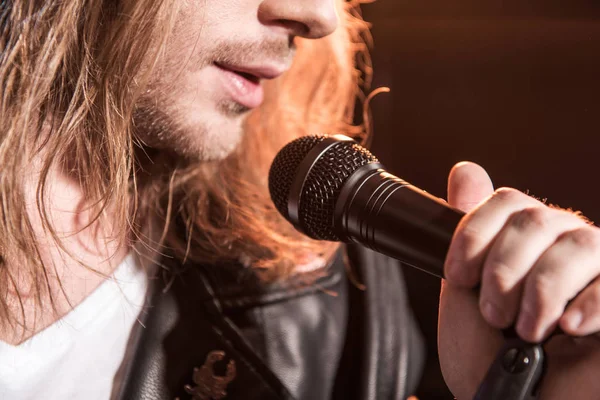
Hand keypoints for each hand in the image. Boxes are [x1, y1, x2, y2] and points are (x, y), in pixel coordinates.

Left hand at [438, 162, 599, 399]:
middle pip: (536, 219)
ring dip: (540, 290)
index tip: (457, 276)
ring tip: (527, 329)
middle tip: (493, 313)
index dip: (475, 234)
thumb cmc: (489, 355)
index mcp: (523, 240)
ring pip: (577, 243)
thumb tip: (465, 170)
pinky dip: (588, 303)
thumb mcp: (463, 294)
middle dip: (503, 270)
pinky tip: (569, 327)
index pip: (506, 202)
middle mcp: (563, 244)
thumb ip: (467, 237)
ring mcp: (597, 269)